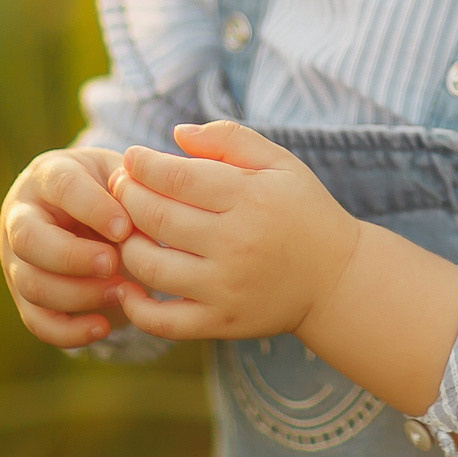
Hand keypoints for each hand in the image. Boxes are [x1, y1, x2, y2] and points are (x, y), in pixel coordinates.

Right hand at [0, 144, 132, 349]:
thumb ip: (133, 195)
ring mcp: (17, 259)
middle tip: (113, 264)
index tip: (125, 228)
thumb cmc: (114, 192)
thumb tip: (150, 223)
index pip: (61, 187)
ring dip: (78, 295)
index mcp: (48, 175)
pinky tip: (103, 328)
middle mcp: (21, 216)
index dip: (92, 208)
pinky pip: (37, 321)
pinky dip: (69, 331)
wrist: (94, 215)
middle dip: (72, 256)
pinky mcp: (24, 296)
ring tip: (122, 292)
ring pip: (32, 284)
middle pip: (28, 239)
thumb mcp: (124, 182)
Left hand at [107, 122, 364, 342]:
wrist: (337, 280)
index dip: (143, 165)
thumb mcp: (280, 164)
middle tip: (120, 187)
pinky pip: (161, 321)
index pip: (176, 176)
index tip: (133, 158)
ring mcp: (226, 287)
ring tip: (126, 229)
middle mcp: (237, 244)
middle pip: (155, 216)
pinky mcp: (221, 323)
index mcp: (250, 198)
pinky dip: (134, 306)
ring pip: (149, 266)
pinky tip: (128, 286)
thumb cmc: (303, 212)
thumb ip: (229, 140)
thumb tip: (175, 133)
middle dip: (126, 196)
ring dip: (124, 244)